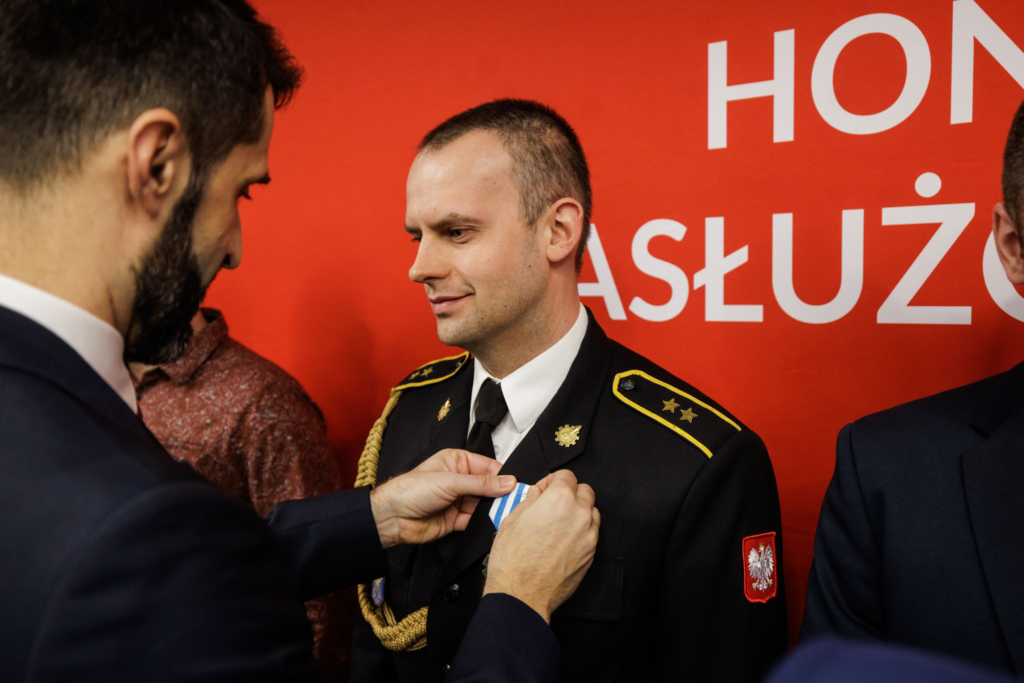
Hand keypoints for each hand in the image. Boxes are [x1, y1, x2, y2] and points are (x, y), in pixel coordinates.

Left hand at [370, 449, 515, 547]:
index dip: (503, 476)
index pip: (488, 467)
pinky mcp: (456, 520)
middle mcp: (459, 480)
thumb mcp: (451, 482)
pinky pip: (475, 521)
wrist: (392, 518)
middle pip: (489, 487)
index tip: (518, 485)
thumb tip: (508, 481)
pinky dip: (483, 523)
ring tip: (506, 512)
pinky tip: (492, 523)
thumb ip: (481, 484)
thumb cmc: (411, 490)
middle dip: (500, 495)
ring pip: (484, 505)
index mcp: (457, 462)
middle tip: (517, 501)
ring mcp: (458, 501)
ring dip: (493, 510)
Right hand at [482, 470, 599, 622]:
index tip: (544, 490)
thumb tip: (537, 495)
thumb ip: (530, 501)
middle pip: (584, 491)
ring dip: (579, 512)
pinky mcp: (591, 554)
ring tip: (560, 523)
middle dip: (569, 493)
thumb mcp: (511, 520)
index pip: (566, 475)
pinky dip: (582, 531)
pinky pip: (592, 533)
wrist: (521, 595)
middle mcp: (579, 514)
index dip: (551, 480)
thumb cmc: (513, 561)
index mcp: (559, 499)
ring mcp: (588, 535)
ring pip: (592, 511)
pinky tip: (564, 539)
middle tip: (553, 504)